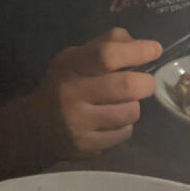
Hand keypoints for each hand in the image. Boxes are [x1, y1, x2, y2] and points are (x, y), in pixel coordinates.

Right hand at [32, 27, 160, 158]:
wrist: (34, 127)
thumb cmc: (63, 83)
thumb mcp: (76, 57)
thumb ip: (106, 45)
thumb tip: (139, 44)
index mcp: (71, 66)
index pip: (106, 55)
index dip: (136, 51)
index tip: (155, 50)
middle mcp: (73, 94)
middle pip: (125, 86)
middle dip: (145, 82)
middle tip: (145, 82)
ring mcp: (80, 123)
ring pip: (129, 112)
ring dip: (134, 105)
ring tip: (125, 102)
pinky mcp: (87, 146)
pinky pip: (123, 133)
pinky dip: (125, 125)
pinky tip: (114, 120)